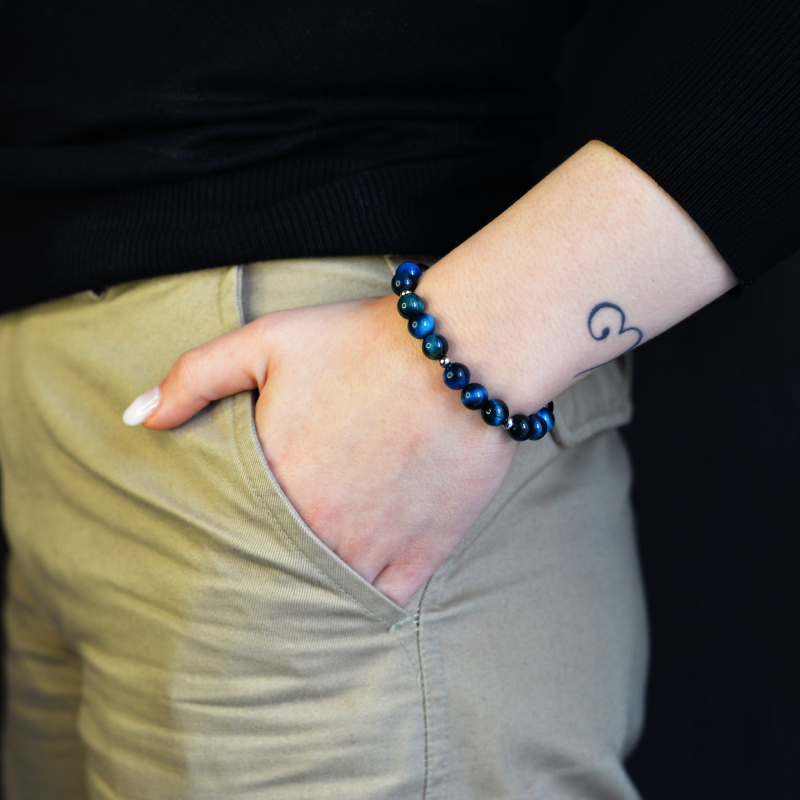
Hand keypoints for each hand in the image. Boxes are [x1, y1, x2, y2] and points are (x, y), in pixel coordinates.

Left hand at [139, 292, 516, 604]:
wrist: (462, 352)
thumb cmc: (362, 342)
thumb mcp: (267, 342)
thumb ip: (194, 377)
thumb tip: (138, 417)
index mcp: (273, 483)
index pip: (227, 536)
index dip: (222, 538)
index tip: (221, 539)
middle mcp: (318, 528)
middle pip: (273, 571)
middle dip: (263, 567)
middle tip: (261, 566)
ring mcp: (373, 547)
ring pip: (324, 592)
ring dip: (311, 586)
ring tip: (305, 573)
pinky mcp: (424, 554)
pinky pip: (382, 602)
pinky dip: (366, 599)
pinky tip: (356, 581)